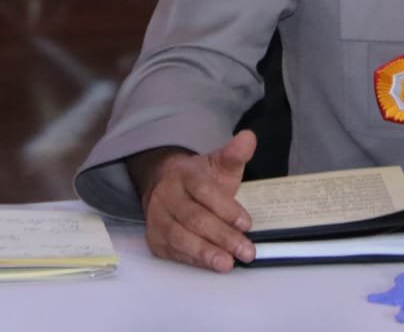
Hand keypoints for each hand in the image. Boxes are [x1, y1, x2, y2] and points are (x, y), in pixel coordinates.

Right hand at [134, 131, 257, 271]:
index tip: (246, 223)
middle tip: (246, 251)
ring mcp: (158, 218)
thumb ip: (234, 154)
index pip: (204, 191)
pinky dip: (194, 260)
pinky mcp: (155, 238)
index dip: (225, 208)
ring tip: (227, 264)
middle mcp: (167, 195)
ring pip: (180, 237)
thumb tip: (249, 138)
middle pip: (194, 218)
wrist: (165, 186)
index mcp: (184, 174)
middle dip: (222, 236)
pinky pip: (174, 251)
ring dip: (205, 253)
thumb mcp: (218, 163)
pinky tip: (211, 265)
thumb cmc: (200, 180)